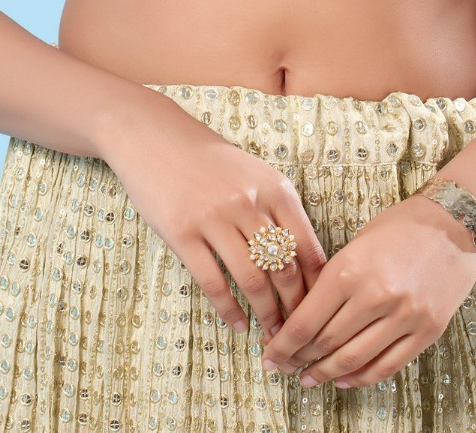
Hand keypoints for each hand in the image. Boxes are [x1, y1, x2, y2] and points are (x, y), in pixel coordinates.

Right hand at [99, 90, 327, 339]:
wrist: (156, 138)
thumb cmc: (211, 162)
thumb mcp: (255, 176)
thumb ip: (279, 212)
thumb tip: (305, 265)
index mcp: (275, 188)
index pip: (308, 248)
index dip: (317, 286)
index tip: (320, 310)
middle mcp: (249, 202)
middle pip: (284, 269)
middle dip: (295, 308)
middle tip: (297, 332)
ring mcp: (215, 218)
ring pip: (252, 281)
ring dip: (266, 315)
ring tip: (271, 336)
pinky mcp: (183, 233)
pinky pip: (213, 282)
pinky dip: (229, 310)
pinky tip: (237, 324)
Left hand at [260, 193, 475, 389]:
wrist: (454, 223)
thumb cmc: (400, 226)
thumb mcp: (356, 244)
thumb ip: (333, 281)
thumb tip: (305, 318)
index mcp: (350, 269)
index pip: (306, 321)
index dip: (283, 345)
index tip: (269, 356)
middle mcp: (375, 296)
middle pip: (326, 343)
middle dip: (299, 360)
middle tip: (284, 368)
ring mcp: (404, 316)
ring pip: (354, 361)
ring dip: (326, 374)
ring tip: (309, 379)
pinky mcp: (427, 331)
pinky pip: (387, 365)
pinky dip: (362, 378)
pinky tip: (345, 379)